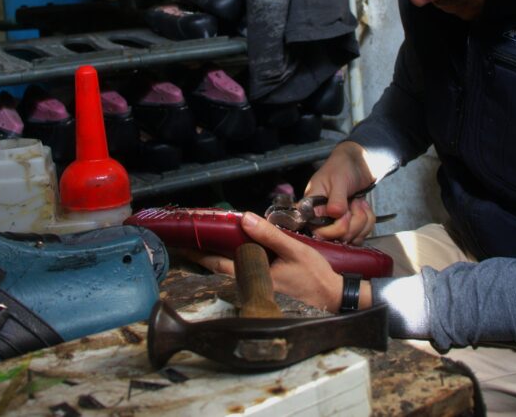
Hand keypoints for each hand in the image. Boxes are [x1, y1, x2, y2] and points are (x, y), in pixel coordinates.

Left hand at [185, 212, 345, 311]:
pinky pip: (245, 270)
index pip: (219, 264)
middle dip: (203, 255)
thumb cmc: (314, 275)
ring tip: (204, 243)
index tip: (183, 245)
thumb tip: (245, 220)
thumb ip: (269, 235)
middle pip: (221, 268)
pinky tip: (234, 249)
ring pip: (232, 269)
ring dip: (217, 257)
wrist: (332, 296)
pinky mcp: (267, 285)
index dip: (199, 255)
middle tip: (187, 243)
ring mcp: (259, 286)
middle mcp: (253, 283)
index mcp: (255, 276)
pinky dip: (235, 259)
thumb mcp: (293, 250)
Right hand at [304, 141, 376, 243]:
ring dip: (362, 221)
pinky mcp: (348, 227)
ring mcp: (335, 225)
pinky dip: (368, 223)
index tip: (344, 212)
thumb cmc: (342, 167)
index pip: (316, 231)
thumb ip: (336, 198)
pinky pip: (360, 236)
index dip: (333, 229)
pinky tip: (364, 208)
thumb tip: (334, 214)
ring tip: (359, 203)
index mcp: (311, 208)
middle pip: (336, 239)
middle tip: (354, 203)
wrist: (358, 164)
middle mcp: (321, 220)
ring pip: (351, 239)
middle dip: (353, 222)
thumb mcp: (338, 179)